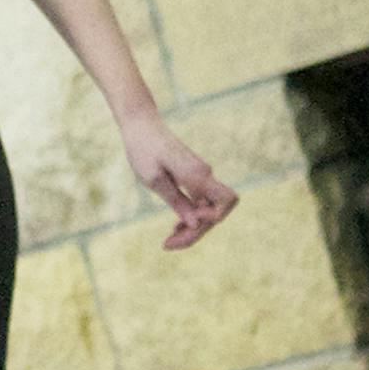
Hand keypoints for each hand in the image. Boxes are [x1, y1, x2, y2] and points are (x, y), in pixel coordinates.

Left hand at [117, 108, 238, 249]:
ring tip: (169, 240)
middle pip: (216, 212)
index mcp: (196, 174)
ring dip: (194, 228)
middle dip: (197, 232)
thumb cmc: (143, 149)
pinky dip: (191, 218)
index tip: (188, 220)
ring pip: (209, 210)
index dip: (213, 218)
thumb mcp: (153, 179)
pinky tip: (175, 226)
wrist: (141, 125)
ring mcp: (201, 177)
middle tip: (168, 244)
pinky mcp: (195, 179)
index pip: (227, 201)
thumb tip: (196, 223)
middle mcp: (204, 175)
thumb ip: (177, 201)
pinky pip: (201, 203)